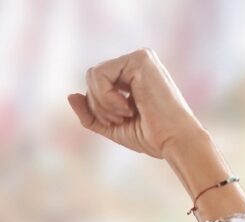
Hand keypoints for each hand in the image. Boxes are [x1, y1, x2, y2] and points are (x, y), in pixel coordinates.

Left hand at [68, 48, 205, 158]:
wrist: (173, 141)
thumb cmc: (150, 136)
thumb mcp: (111, 126)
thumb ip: (90, 113)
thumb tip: (70, 95)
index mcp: (131, 74)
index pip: (95, 83)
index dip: (97, 107)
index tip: (119, 121)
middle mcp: (136, 62)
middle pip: (92, 77)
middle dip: (98, 105)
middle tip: (121, 119)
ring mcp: (139, 57)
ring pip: (93, 75)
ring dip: (102, 103)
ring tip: (125, 114)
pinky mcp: (140, 59)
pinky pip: (100, 75)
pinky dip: (107, 98)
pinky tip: (128, 107)